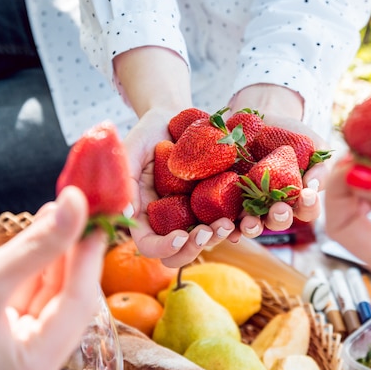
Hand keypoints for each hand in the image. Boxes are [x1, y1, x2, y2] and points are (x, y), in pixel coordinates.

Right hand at [124, 108, 237, 267]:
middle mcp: (170, 220)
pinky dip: (236, 224)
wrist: (174, 117)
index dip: (163, 247)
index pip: (149, 245)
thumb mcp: (130, 151)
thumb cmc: (147, 133)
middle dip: (195, 248)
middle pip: (180, 252)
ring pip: (206, 240)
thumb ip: (125, 179)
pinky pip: (226, 219)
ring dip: (218, 238)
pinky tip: (245, 218)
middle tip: (207, 231)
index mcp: (145, 215)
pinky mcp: (214, 201)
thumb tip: (127, 213)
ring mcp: (193, 213)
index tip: (179, 236)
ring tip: (228, 224)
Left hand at [229, 84, 329, 234]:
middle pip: (278, 221)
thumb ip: (320, 164)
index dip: (309, 205)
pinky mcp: (227, 198)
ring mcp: (250, 205)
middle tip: (278, 209)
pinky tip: (227, 225)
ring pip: (252, 224)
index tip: (307, 194)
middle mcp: (273, 206)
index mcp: (296, 197)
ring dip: (252, 227)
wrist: (258, 119)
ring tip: (250, 222)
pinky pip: (226, 217)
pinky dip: (226, 225)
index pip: (307, 209)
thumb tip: (313, 186)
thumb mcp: (311, 144)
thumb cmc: (290, 133)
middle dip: (279, 218)